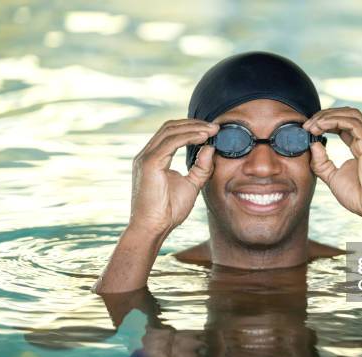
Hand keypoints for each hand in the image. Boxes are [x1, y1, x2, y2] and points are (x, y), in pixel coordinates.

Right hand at [130, 119, 218, 234]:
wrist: (153, 228)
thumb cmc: (168, 211)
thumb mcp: (191, 185)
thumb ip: (200, 168)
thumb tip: (210, 148)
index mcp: (153, 159)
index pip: (171, 134)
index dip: (192, 128)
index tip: (212, 131)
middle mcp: (146, 155)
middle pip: (170, 127)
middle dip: (194, 124)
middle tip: (215, 126)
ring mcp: (145, 158)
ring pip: (170, 131)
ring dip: (193, 128)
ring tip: (212, 131)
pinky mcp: (149, 163)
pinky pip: (171, 142)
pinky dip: (188, 137)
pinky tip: (203, 138)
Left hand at [303, 107, 361, 223]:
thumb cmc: (359, 197)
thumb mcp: (333, 177)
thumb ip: (321, 162)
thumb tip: (312, 144)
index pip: (344, 124)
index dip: (325, 122)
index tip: (308, 129)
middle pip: (347, 114)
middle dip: (325, 115)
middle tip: (307, 125)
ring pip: (350, 114)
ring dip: (327, 116)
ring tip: (311, 126)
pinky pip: (352, 123)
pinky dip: (334, 121)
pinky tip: (320, 127)